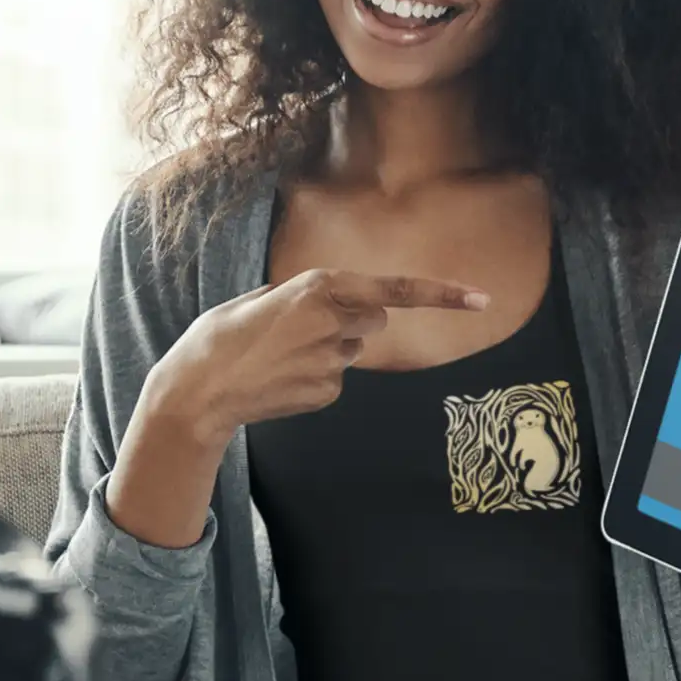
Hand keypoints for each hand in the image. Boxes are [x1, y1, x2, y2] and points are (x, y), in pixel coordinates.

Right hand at [150, 269, 489, 445]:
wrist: (198, 390)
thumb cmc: (222, 336)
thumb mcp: (262, 297)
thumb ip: (308, 297)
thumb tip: (340, 308)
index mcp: (319, 287)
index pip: (395, 289)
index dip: (442, 294)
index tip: (482, 299)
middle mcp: (333, 321)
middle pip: (373, 319)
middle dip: (351, 320)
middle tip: (301, 328)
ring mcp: (332, 361)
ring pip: (352, 350)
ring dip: (328, 348)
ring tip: (281, 355)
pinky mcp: (326, 393)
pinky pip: (336, 379)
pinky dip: (315, 377)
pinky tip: (282, 379)